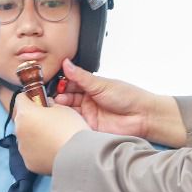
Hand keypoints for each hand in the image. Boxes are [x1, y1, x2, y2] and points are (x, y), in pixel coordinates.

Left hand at [12, 94, 89, 175]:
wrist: (78, 155)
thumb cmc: (71, 128)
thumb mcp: (63, 107)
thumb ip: (49, 105)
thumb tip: (46, 106)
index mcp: (25, 113)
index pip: (21, 98)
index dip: (31, 98)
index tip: (40, 101)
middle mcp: (19, 130)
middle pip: (22, 119)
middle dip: (33, 118)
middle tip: (49, 120)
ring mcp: (22, 148)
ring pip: (26, 137)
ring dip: (35, 135)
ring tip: (53, 138)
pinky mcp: (28, 162)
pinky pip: (31, 152)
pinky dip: (39, 150)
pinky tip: (52, 150)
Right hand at [54, 60, 185, 146]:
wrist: (142, 116)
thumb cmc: (128, 96)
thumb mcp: (101, 84)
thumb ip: (81, 76)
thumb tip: (66, 63)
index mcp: (91, 87)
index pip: (70, 83)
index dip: (60, 84)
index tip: (49, 84)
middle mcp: (88, 100)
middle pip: (66, 98)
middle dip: (57, 97)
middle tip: (48, 98)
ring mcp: (88, 114)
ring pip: (68, 112)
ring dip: (61, 110)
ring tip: (53, 108)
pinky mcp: (89, 128)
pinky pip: (74, 125)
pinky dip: (67, 123)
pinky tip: (61, 120)